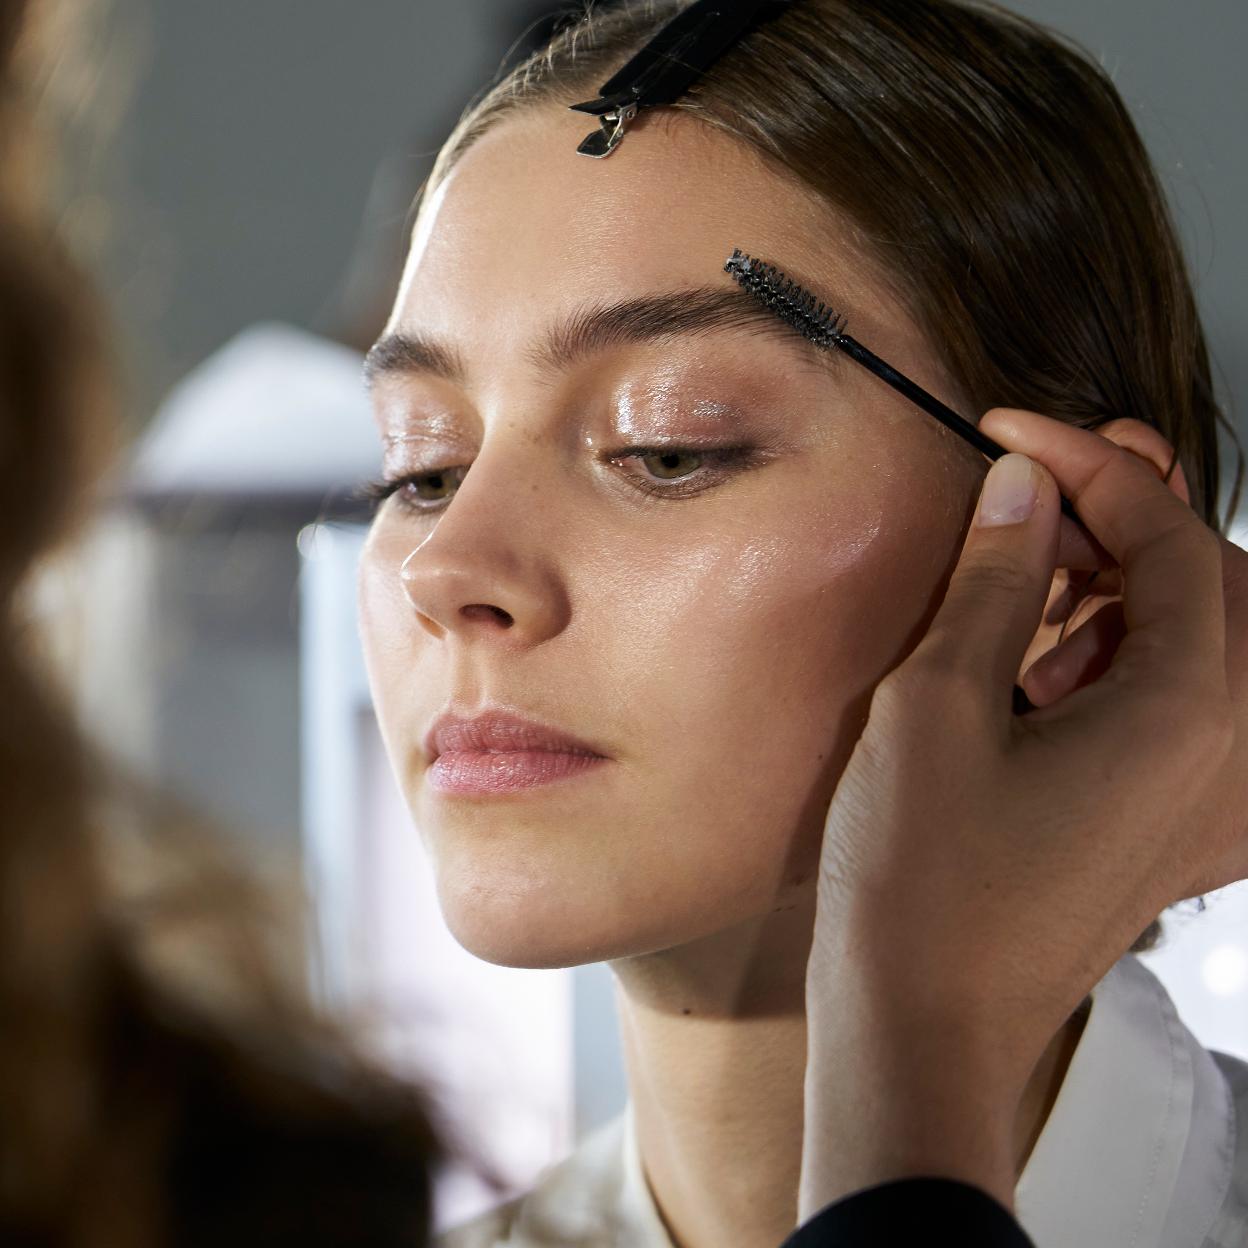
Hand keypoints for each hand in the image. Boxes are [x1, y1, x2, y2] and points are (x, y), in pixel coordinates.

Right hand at [799, 406, 1247, 1217]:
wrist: (923, 1028)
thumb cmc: (920, 882)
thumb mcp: (934, 708)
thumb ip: (993, 582)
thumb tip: (1023, 485)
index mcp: (1185, 713)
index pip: (1170, 539)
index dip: (1089, 467)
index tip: (1007, 430)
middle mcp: (1227, 756)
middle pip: (1219, 581)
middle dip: (1136, 512)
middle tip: (1043, 482)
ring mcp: (1208, 803)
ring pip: (1212, 643)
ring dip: (1138, 581)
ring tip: (1046, 570)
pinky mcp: (1173, 833)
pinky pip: (1192, 710)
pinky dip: (1139, 655)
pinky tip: (1056, 667)